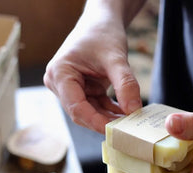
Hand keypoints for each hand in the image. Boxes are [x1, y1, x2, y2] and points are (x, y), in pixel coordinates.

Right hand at [43, 11, 141, 133]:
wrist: (101, 21)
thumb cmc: (102, 33)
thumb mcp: (116, 58)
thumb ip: (125, 84)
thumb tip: (133, 111)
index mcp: (59, 74)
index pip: (76, 107)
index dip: (96, 121)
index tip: (116, 130)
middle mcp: (59, 84)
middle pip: (81, 112)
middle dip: (104, 121)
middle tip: (127, 129)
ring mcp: (70, 88)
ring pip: (90, 112)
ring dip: (109, 117)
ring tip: (130, 121)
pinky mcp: (81, 90)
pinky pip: (96, 106)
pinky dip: (110, 110)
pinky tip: (126, 112)